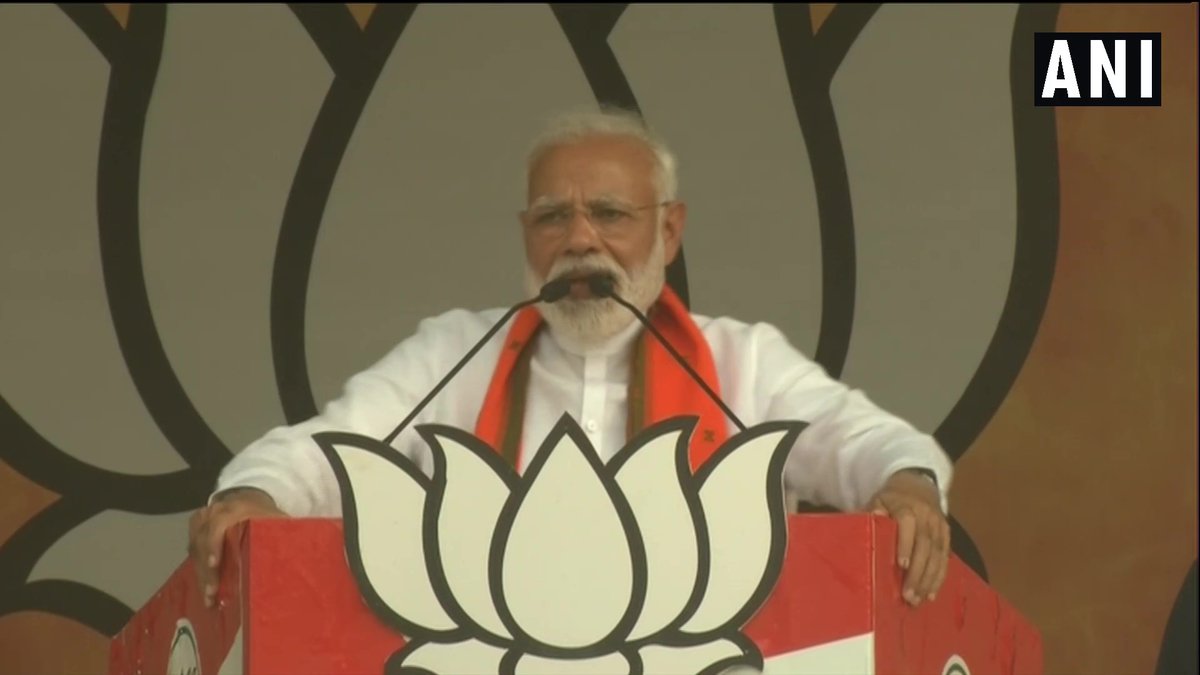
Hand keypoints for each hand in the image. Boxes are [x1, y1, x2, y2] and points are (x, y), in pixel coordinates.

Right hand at [188, 487, 285, 607]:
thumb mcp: (279, 520)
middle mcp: (217, 511)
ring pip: (196, 547)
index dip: (214, 543)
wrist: (253, 498)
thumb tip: (296, 561)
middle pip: (204, 540)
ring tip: (209, 597)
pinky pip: (193, 549)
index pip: (219, 523)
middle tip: (212, 594)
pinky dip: (199, 569)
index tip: (215, 564)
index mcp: (238, 508)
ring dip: (202, 573)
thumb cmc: (268, 515)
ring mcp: (204, 519)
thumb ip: (284, 535)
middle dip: (207, 569)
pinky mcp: (197, 528)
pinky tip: (205, 589)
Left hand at [866, 469, 949, 606]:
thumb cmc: (891, 500)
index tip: (902, 565)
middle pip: (925, 546)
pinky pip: (945, 558)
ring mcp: (939, 526)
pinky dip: (939, 577)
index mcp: (907, 507)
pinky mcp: (947, 535)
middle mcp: (926, 517)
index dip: (906, 544)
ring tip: (919, 599)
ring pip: (937, 555)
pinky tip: (932, 594)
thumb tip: (865, 519)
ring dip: (929, 579)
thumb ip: (871, 511)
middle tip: (908, 595)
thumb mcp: (878, 500)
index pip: (908, 524)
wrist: (918, 486)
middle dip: (918, 573)